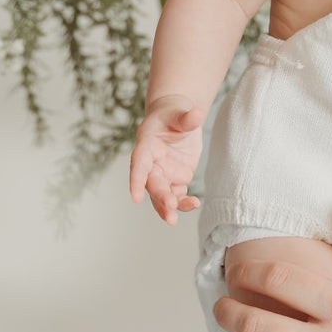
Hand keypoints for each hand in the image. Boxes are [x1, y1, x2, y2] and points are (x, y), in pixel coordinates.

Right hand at [129, 101, 203, 222]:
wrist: (177, 118)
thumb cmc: (173, 113)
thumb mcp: (180, 111)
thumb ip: (187, 117)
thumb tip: (196, 115)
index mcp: (147, 145)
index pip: (139, 163)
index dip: (136, 180)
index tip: (135, 197)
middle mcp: (152, 163)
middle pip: (152, 183)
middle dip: (160, 198)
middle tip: (170, 210)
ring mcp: (164, 173)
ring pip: (162, 195)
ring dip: (167, 208)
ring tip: (173, 221)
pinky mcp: (177, 179)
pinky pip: (178, 195)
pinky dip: (184, 203)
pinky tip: (194, 204)